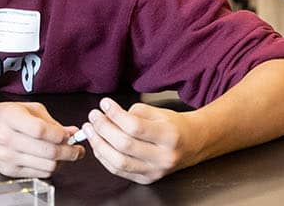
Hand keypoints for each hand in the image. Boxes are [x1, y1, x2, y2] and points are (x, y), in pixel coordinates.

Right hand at [0, 102, 83, 177]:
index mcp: (10, 117)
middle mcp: (6, 138)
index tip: (69, 135)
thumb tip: (72, 133)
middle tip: (76, 148)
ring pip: (47, 165)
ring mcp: (7, 156)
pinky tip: (49, 159)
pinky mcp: (9, 171)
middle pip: (48, 151)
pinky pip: (39, 173)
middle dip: (69, 151)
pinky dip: (49, 167)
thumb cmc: (1, 117)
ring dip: (61, 161)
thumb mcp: (25, 109)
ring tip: (64, 153)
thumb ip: (50, 121)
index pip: (41, 130)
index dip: (60, 134)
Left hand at [81, 98, 202, 183]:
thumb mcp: (159, 112)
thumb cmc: (174, 126)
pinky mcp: (146, 179)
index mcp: (169, 136)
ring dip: (99, 144)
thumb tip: (108, 114)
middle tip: (93, 116)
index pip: (135, 127)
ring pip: (118, 162)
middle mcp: (163, 157)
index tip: (105, 104)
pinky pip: (119, 171)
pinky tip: (98, 144)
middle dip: (103, 128)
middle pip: (124, 145)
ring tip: (90, 130)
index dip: (115, 114)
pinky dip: (104, 157)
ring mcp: (154, 171)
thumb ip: (133, 112)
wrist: (193, 144)